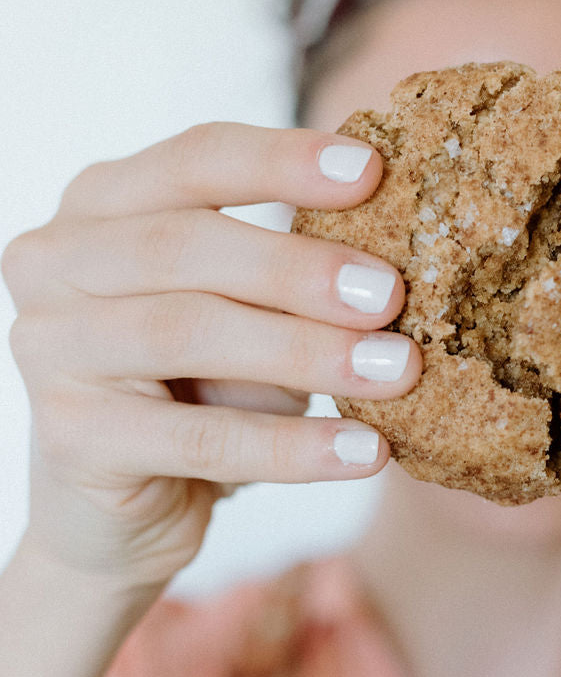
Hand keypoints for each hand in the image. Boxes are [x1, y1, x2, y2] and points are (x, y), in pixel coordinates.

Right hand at [2, 123, 420, 587]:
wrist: (115, 515)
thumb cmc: (192, 391)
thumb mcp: (240, 315)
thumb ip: (285, 278)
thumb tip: (391, 267)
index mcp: (99, 204)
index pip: (194, 161)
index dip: (281, 161)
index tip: (373, 170)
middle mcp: (53, 262)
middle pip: (185, 244)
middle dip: (299, 268)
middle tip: (392, 295)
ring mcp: (49, 349)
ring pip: (189, 333)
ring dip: (306, 352)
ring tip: (395, 371)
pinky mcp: (71, 438)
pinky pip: (201, 438)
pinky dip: (293, 447)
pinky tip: (365, 450)